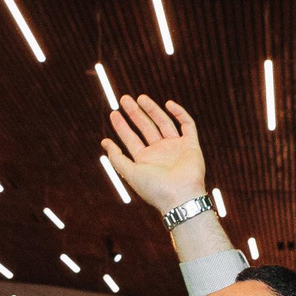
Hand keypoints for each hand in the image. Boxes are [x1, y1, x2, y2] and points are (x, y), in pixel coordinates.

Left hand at [102, 95, 207, 213]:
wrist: (180, 197)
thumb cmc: (154, 188)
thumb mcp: (130, 172)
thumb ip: (117, 158)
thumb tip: (104, 142)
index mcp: (145, 160)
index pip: (131, 138)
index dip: (122, 126)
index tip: (114, 113)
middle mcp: (160, 152)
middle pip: (145, 128)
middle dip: (135, 113)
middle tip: (124, 99)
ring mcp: (176, 147)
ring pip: (163, 123)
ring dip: (152, 110)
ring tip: (140, 98)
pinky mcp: (191, 146)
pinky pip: (187, 126)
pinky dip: (180, 114)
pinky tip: (168, 104)